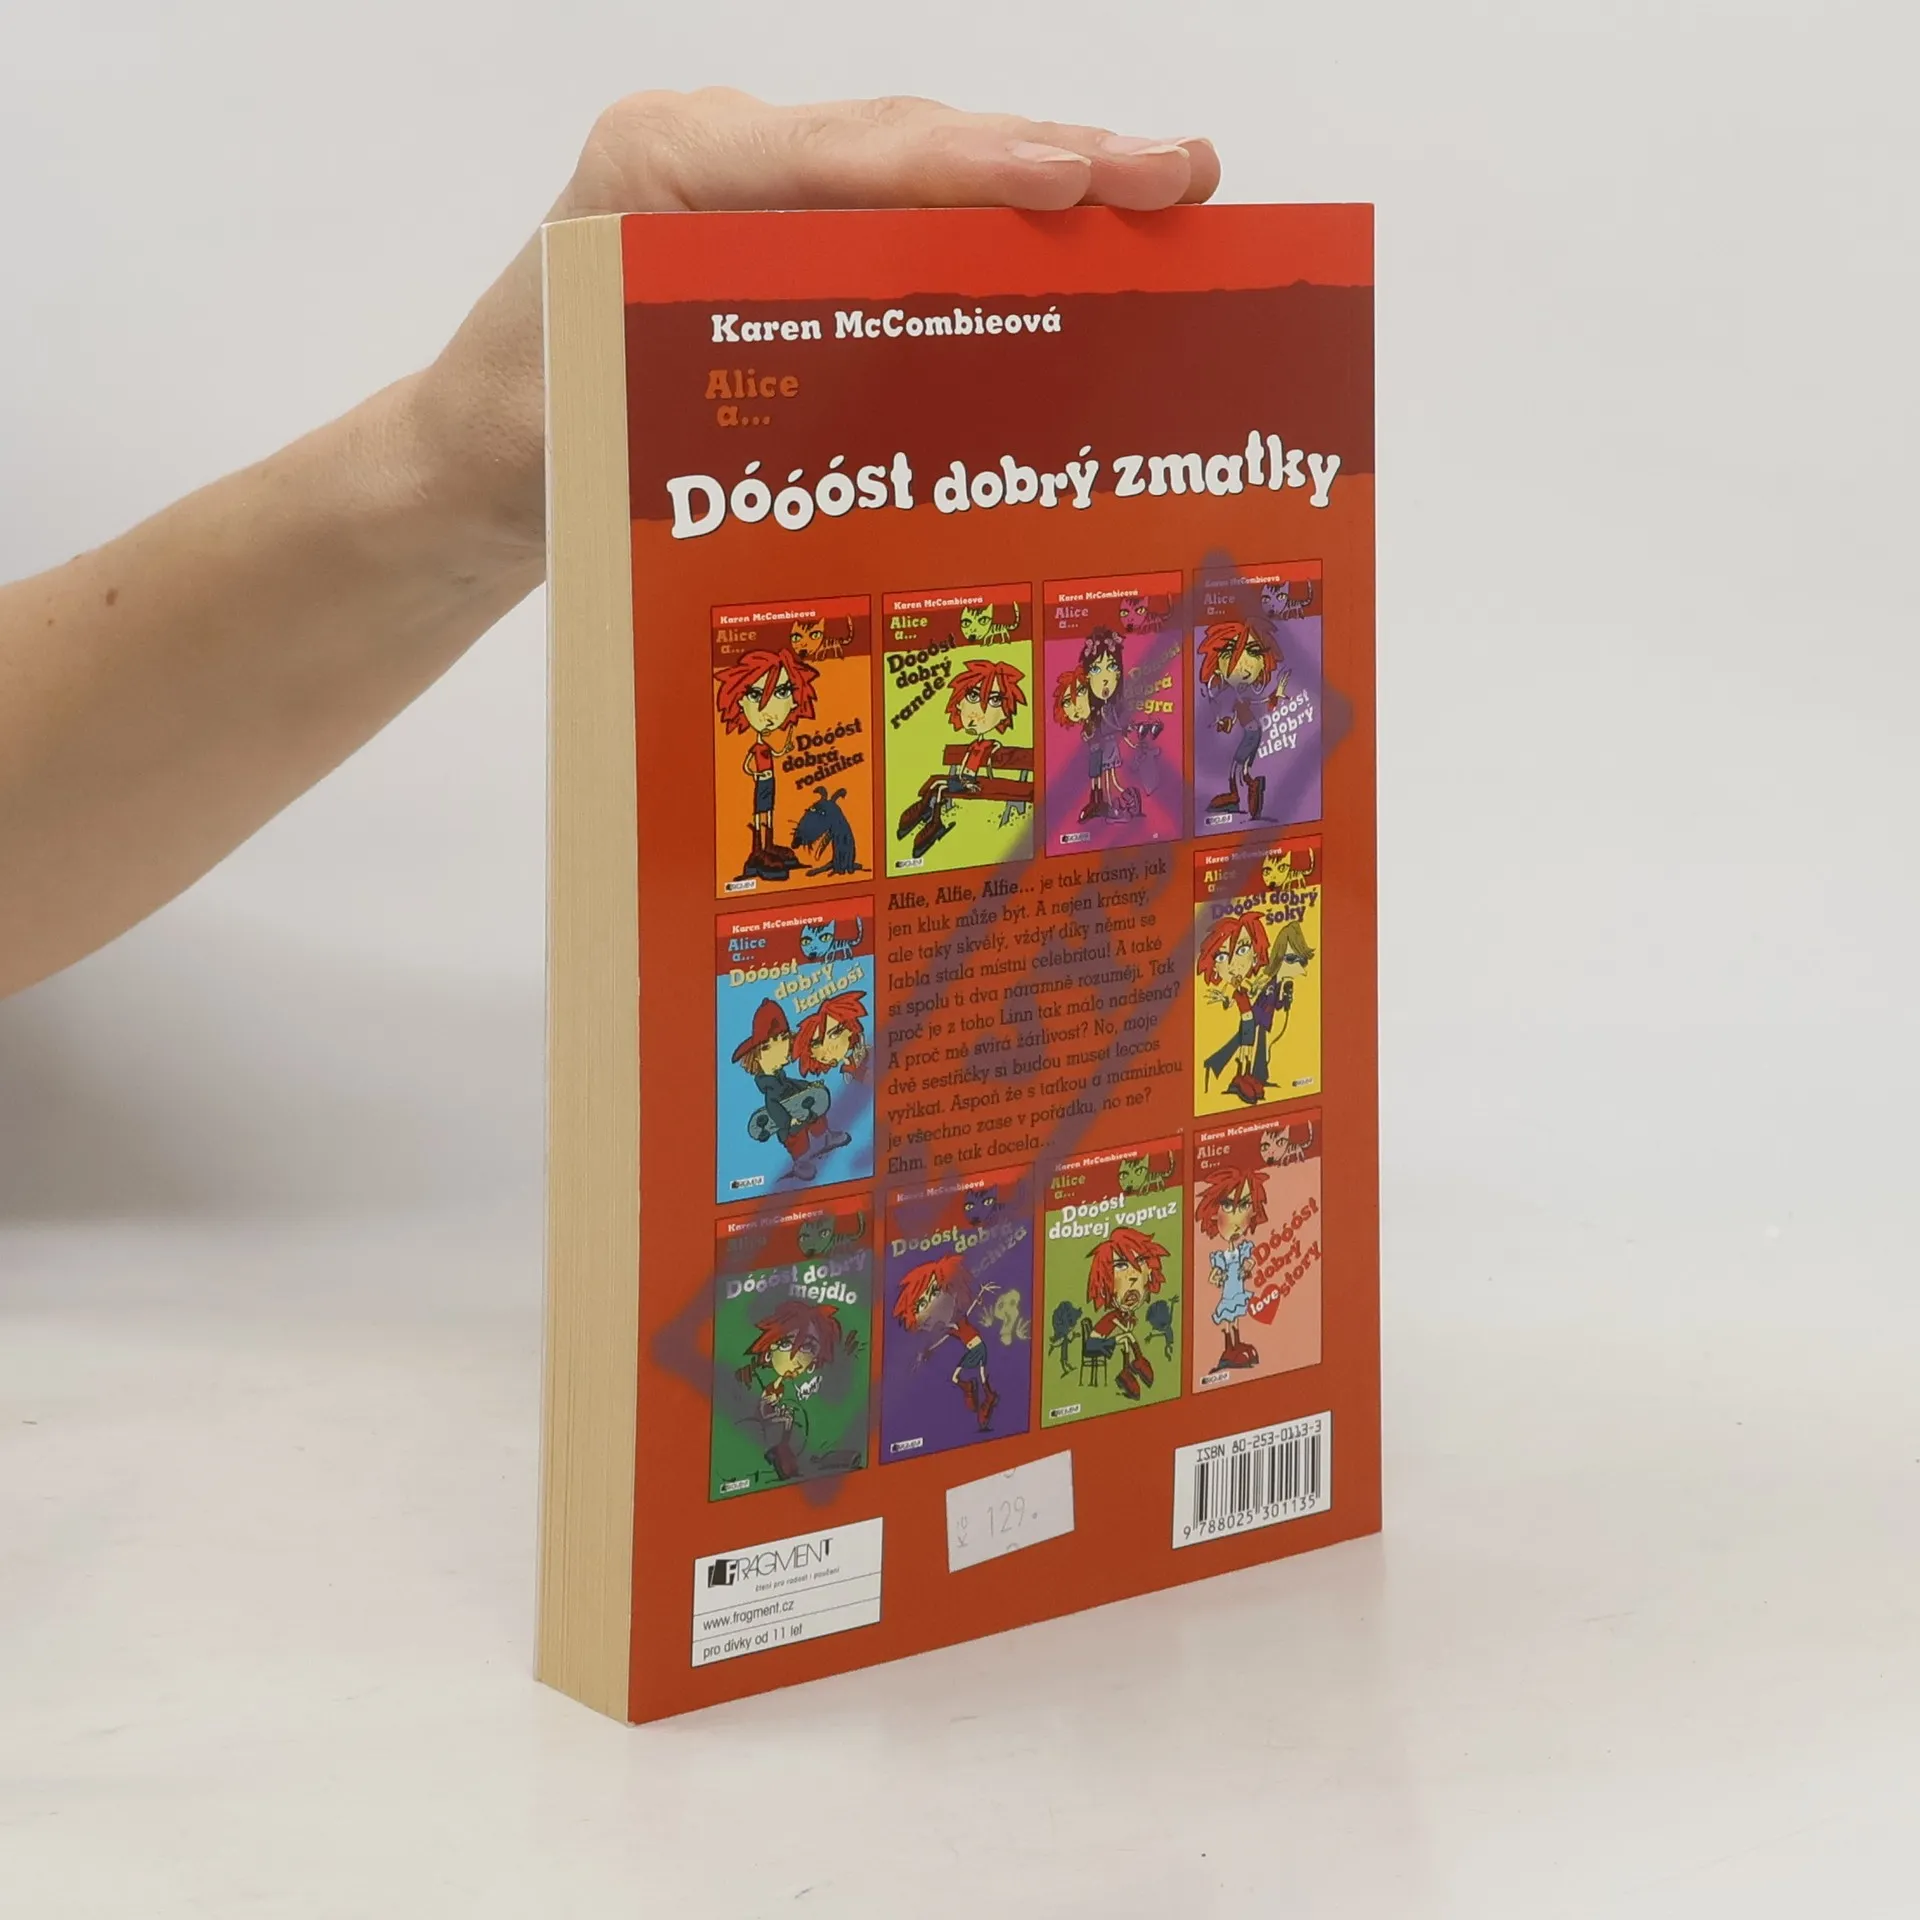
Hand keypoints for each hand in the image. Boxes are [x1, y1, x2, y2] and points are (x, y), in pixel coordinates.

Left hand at [417, 91, 1219, 551]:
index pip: (845, 157)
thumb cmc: (524, 448)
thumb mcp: (606, 421)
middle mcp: (717, 154)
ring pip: (918, 171)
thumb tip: (880, 405)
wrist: (475, 467)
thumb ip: (731, 383)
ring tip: (1163, 196)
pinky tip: (1081, 247)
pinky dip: (991, 233)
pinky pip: (901, 219)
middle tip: (1180, 174)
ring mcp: (753, 190)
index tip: (1079, 177)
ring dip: (1042, 187)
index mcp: (664, 169)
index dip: (973, 168)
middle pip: (906, 143)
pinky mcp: (780, 237)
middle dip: (1050, 160)